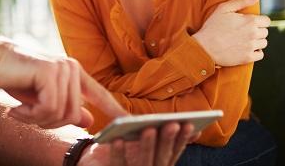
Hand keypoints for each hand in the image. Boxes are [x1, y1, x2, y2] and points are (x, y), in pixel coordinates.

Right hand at [0, 39, 127, 128]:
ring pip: (60, 113)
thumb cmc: (15, 80)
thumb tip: (89, 121)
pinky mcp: (50, 71)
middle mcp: (71, 67)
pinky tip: (16, 108)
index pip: (99, 94)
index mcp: (74, 73)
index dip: (114, 110)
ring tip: (20, 110)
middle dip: (47, 123)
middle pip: (72, 114)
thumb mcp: (43, 99)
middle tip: (27, 116)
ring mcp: (62, 67)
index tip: (128, 122)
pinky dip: (30, 115)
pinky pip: (48, 108)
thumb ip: (66, 107)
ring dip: (36, 119)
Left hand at [78, 123, 199, 165]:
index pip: (174, 153)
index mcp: (159, 164)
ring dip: (147, 146)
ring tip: (148, 129)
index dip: (183, 140)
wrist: (95, 164)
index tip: (189, 124)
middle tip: (172, 124)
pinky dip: (119, 153)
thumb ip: (162, 138)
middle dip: (167, 141)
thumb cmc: (124, 151)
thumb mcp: (145, 144)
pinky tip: (118, 140)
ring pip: (144, 164)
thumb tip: (186, 126)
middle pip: (162, 159)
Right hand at [192, 0, 269, 65]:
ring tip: (245, 40)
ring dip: (257, 41)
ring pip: (263, 43)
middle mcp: (253, 34)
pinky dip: (255, 52)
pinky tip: (246, 49)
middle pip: (265, 32)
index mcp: (250, 21)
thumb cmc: (212, 26)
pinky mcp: (247, 58)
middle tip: (244, 31)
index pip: (267, 21)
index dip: (259, 21)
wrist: (204, 47)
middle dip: (257, 31)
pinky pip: (260, 55)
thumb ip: (242, 0)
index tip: (250, 23)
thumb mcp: (224, 8)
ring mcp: (251, 47)